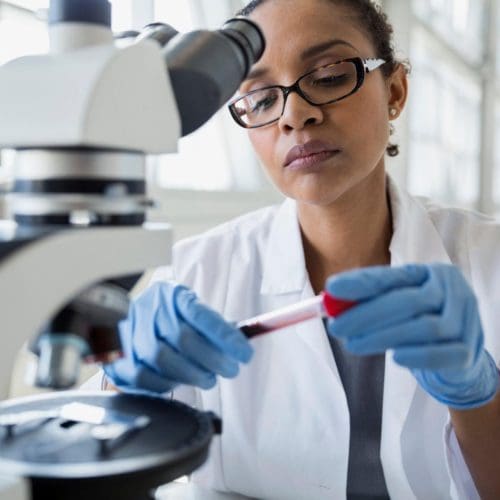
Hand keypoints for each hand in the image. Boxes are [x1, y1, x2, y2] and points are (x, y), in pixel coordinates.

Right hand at [104, 282, 252, 393]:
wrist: (131, 319)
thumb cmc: (171, 317)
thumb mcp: (192, 311)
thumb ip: (214, 327)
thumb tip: (241, 346)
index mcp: (172, 295)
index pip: (201, 315)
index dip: (225, 337)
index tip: (245, 354)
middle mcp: (149, 310)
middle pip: (184, 340)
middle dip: (213, 360)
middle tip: (231, 369)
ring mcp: (131, 333)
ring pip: (163, 360)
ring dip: (193, 375)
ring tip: (208, 378)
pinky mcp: (121, 357)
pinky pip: (144, 377)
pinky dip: (168, 384)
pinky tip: (181, 381)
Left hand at [325, 264, 498, 409]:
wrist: (455, 353)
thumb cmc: (417, 322)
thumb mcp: (393, 304)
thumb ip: (367, 299)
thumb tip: (330, 299)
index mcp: (427, 274)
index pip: (392, 276)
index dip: (361, 282)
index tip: (332, 289)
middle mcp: (450, 290)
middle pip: (407, 301)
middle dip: (366, 315)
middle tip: (337, 328)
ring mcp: (465, 319)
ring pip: (424, 327)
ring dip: (383, 337)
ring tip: (354, 345)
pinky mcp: (469, 350)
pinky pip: (442, 353)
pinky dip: (417, 356)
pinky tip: (395, 358)